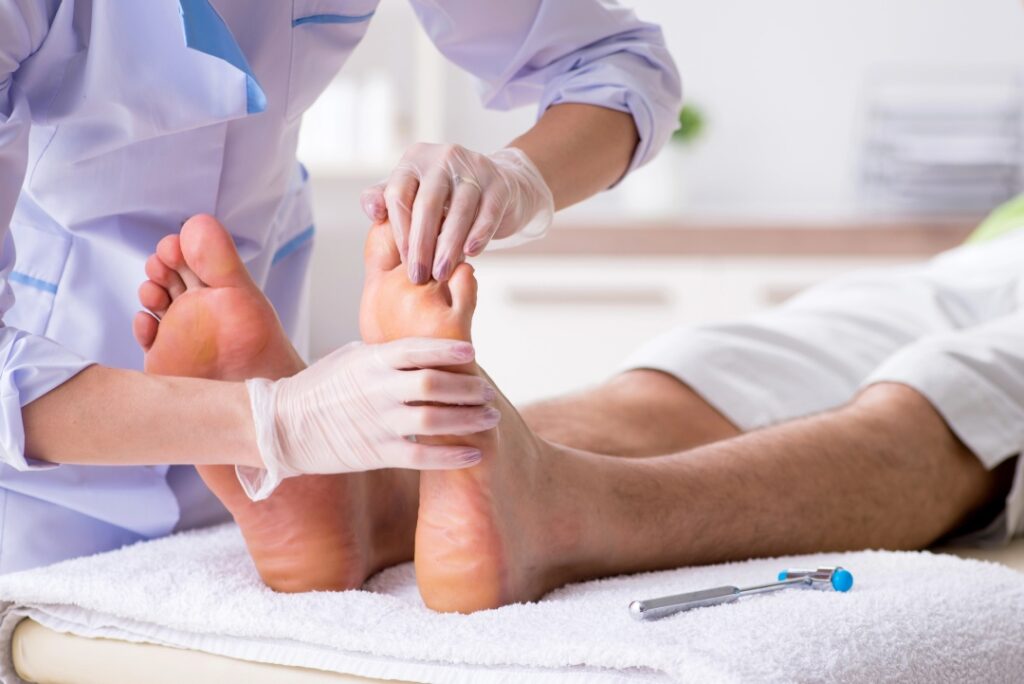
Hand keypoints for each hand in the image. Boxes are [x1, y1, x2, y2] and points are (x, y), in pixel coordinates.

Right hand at [238, 338, 497, 499]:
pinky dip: (452, 456)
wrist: (283, 426)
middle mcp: (377, 389)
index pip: (418, 350)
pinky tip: (474, 454)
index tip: (473, 354)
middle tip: (488, 393)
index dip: (449, 351)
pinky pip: (422, 455)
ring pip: (435, 420)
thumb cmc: (320, 387)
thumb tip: (425, 348)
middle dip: (468, 389)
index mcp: (371, 361)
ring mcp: (378, 422)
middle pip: (435, 385)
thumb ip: (386, 353)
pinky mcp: (376, 453)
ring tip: (490, 418)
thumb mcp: (350, 357)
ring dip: (468, 420)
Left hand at [361, 145, 554, 283]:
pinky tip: (471, 253)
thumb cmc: (446, 196)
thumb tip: (374, 212)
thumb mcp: (413, 191)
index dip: (400, 232)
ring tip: (442, 273)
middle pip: (427, 204)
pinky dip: (479, 234)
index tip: (403, 262)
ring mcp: (473, 167)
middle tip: (419, 276)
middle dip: (421, 245)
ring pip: (459, 210)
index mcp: (415, 159)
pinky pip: (488, 212)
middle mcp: (442, 157)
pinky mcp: (499, 183)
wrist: (497, 184)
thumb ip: (385, 200)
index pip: (399, 195)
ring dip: (448, 246)